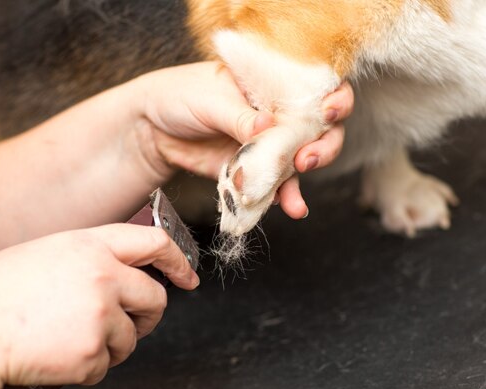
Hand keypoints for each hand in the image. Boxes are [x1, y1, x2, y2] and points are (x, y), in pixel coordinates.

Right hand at [0, 223, 197, 388]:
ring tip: (73, 338)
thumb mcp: (50, 253)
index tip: (188, 276)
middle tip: (130, 322)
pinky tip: (60, 354)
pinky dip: (89, 366)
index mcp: (92, 246)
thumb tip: (127, 270)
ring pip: (133, 337)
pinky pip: (107, 364)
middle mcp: (104, 277)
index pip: (154, 243)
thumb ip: (93, 256)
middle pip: (155, 298)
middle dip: (147, 314)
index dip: (177, 260)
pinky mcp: (93, 353)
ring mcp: (101, 315)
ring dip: (113, 344)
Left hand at [132, 62, 353, 218]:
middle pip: (321, 128)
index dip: (335, 98)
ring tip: (295, 198)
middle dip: (325, 145)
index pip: (318, 88)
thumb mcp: (210, 98)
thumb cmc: (179, 96)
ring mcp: (269, 143)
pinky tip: (288, 207)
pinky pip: (274, 184)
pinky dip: (281, 197)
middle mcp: (280, 113)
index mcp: (274, 84)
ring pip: (302, 160)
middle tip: (308, 159)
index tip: (330, 111)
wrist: (150, 129)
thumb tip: (266, 127)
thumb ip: (240, 116)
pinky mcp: (254, 170)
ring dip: (304, 179)